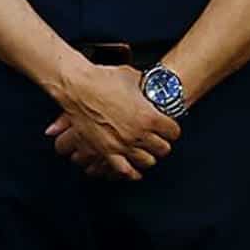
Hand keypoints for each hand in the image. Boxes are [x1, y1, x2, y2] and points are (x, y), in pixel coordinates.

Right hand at [43, 63, 179, 181]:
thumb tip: (150, 87)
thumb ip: (145, 87)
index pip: (173, 132)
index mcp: (149, 117)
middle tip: (157, 139)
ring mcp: (121, 144)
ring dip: (147, 156)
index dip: (171, 129)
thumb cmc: (101, 78)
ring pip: (146, 161)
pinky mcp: (105, 149)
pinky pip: (123, 169)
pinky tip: (133, 171)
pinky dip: (130, 172)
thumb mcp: (132, 77)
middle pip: (163, 149)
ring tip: (146, 152)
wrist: (76, 85)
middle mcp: (138, 134)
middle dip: (161, 143)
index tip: (167, 128)